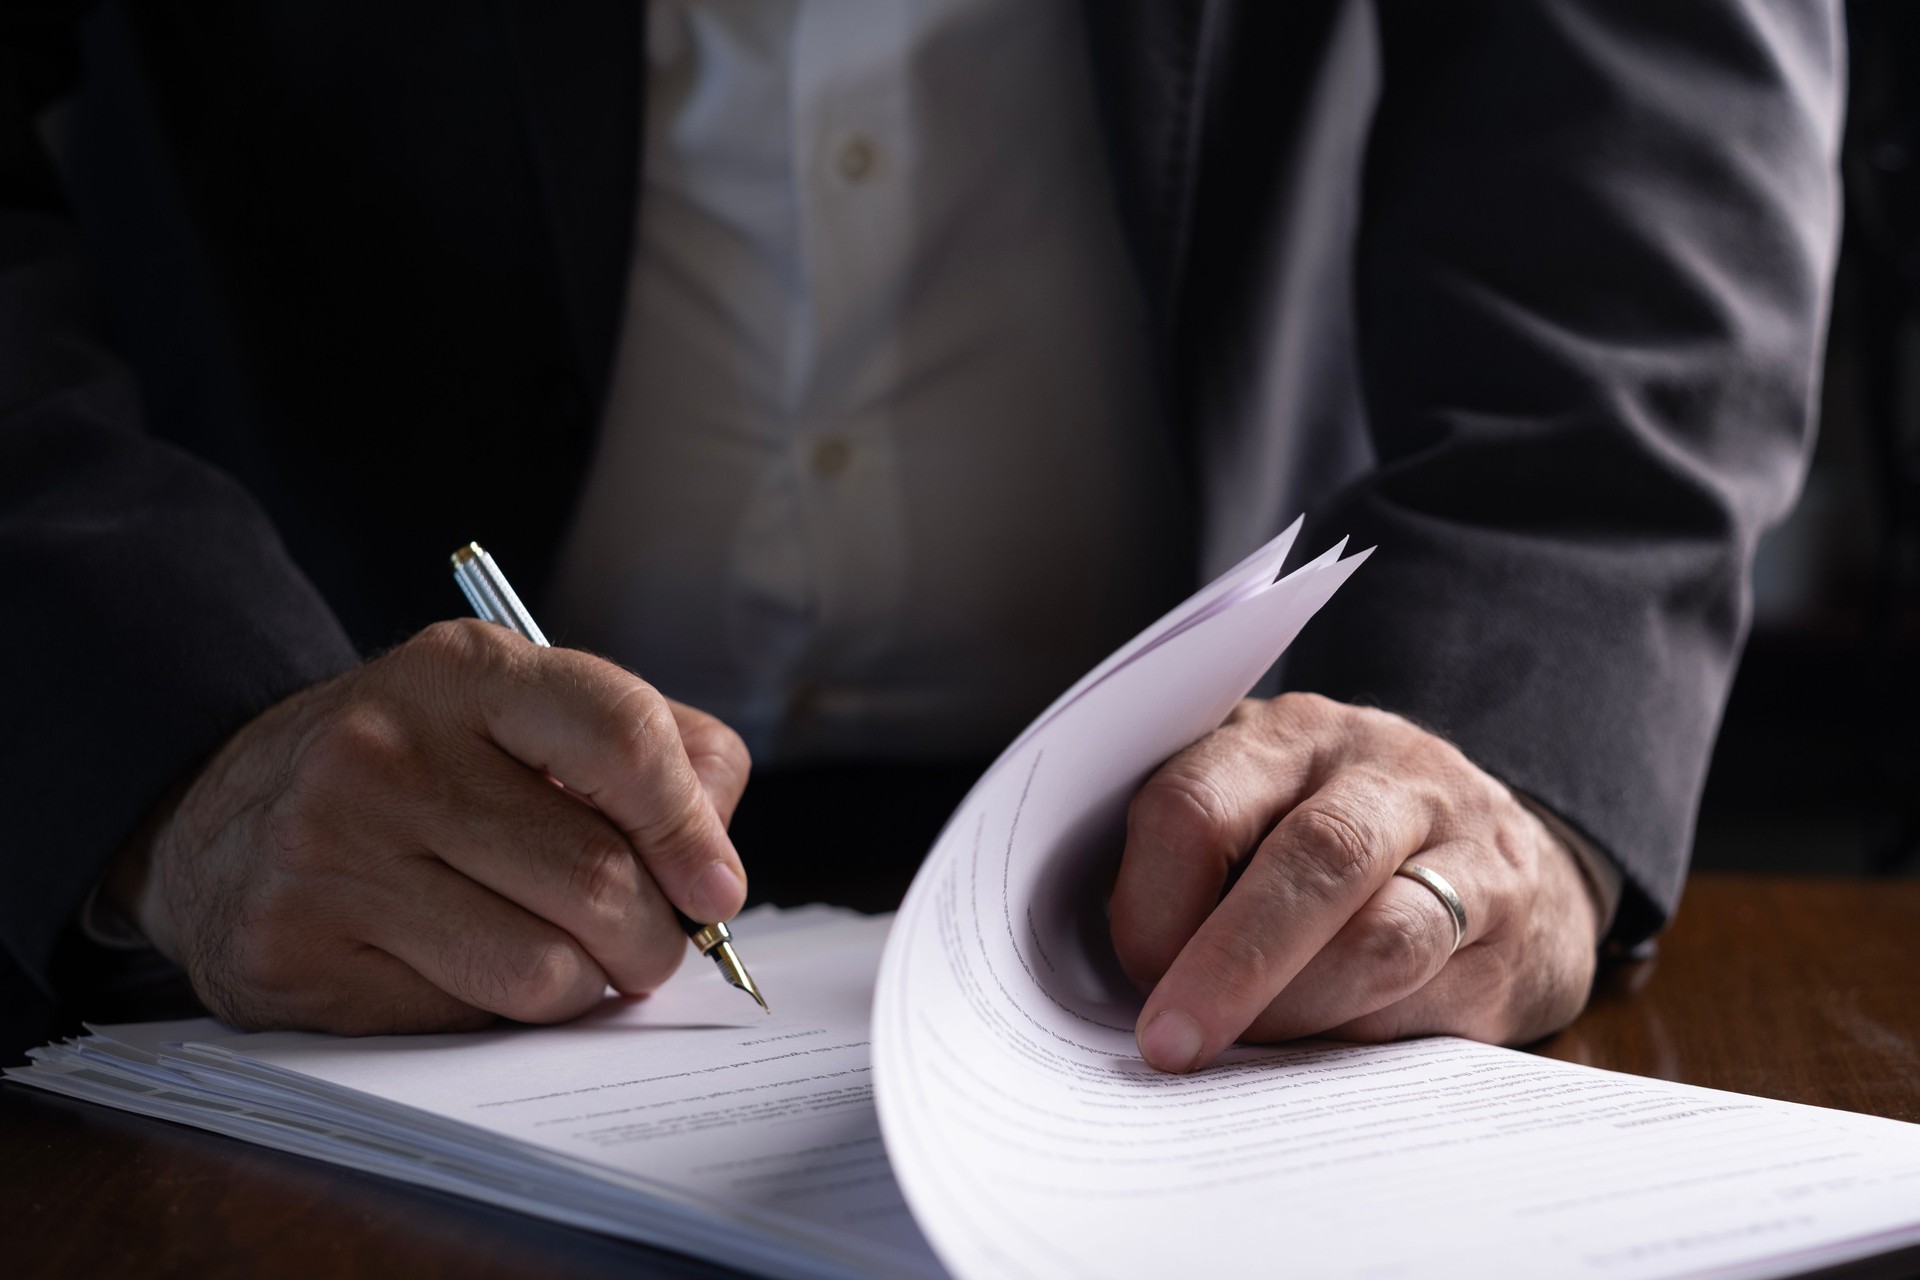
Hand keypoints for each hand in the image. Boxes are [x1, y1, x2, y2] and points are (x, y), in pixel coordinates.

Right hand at [105, 620, 750, 1034]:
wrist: (227, 815)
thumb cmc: (424, 768)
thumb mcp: (524, 713)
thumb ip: (652, 757)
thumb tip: (715, 872)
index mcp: (463, 670)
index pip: (621, 735)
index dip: (690, 827)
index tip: (717, 889)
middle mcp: (385, 751)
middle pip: (597, 876)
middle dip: (654, 935)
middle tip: (650, 943)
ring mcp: (327, 854)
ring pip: (543, 970)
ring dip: (588, 985)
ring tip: (569, 957)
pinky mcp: (292, 955)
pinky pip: (465, 1020)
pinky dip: (501, 1014)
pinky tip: (470, 968)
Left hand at [1110, 694, 1601, 1071]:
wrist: (1501, 854)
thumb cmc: (1332, 847)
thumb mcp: (1253, 818)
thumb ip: (1193, 873)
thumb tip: (1139, 982)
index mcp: (1282, 737)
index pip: (1199, 803)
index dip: (1152, 903)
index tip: (1134, 974)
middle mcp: (1381, 768)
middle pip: (1308, 859)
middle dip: (1230, 966)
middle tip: (1172, 1045)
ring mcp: (1463, 838)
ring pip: (1381, 937)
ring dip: (1299, 1012)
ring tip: (1253, 1054)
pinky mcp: (1513, 917)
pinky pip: (1435, 991)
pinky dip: (1366, 1033)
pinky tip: (1328, 1053)